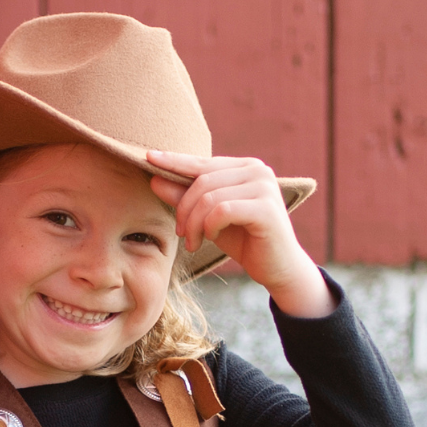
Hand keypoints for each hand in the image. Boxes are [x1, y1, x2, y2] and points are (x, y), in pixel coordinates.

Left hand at [146, 150, 332, 317]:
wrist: (278, 268)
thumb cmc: (244, 241)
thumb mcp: (209, 219)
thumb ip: (186, 198)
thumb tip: (155, 179)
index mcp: (244, 167)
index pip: (202, 162)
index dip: (174, 161)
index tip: (148, 158)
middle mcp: (257, 169)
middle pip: (202, 181)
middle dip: (184, 209)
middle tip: (180, 234)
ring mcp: (264, 186)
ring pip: (210, 197)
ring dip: (194, 223)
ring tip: (193, 242)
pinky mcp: (266, 207)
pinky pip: (223, 210)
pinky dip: (210, 226)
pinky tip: (210, 238)